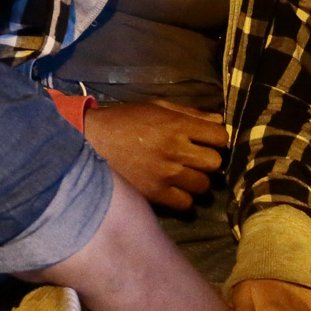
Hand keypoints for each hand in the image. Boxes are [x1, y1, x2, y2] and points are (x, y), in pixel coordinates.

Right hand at [79, 100, 228, 209]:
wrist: (91, 141)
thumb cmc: (125, 120)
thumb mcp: (156, 107)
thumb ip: (188, 114)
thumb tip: (218, 120)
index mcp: (176, 125)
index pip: (220, 136)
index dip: (216, 138)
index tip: (207, 140)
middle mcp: (174, 149)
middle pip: (215, 163)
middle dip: (207, 159)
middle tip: (194, 158)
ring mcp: (165, 174)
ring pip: (203, 186)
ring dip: (196, 180)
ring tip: (182, 175)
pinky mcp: (154, 193)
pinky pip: (186, 204)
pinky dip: (183, 198)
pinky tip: (173, 189)